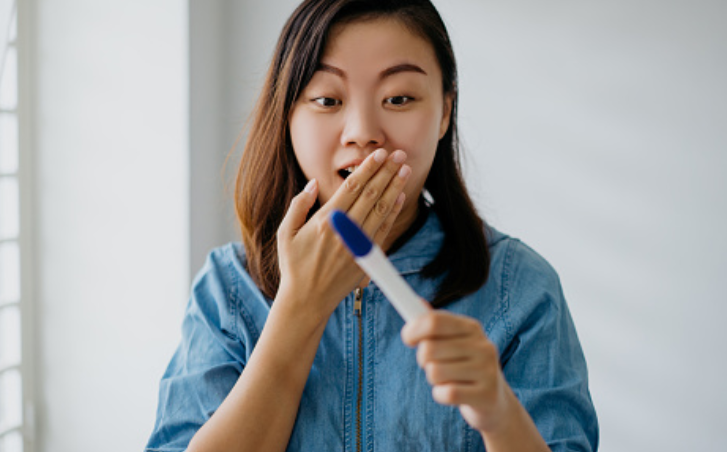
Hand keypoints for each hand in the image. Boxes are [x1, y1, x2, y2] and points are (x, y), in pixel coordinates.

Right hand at [276, 149, 409, 319]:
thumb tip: (312, 183)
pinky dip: (393, 213)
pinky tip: (400, 198)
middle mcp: (345, 231)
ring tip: (405, 170)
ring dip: (395, 188)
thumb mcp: (286, 233)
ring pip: (381, 210)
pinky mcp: (367, 258)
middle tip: (399, 154)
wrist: (307, 300)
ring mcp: (359, 245)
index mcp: (326, 222)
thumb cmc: (293, 265)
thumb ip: (299, 205)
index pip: (352, 188)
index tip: (379, 154)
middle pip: (372, 195)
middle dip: (387, 172)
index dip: (368, 168)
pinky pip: (384, 230)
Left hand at [401, 311, 511, 433]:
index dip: (414, 329)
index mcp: (472, 328)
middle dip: (423, 360)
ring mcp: (487, 370)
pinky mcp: (486, 394)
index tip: (408, 339)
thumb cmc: (464, 366)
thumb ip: (435, 325)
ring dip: (433, 379)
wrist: (494, 401)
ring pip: (434, 372)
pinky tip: (452, 393)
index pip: (435, 321)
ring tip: (447, 379)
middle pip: (429, 348)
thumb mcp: (454, 342)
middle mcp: (483, 345)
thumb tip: (417, 302)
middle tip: (431, 364)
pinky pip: (446, 393)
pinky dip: (440, 395)